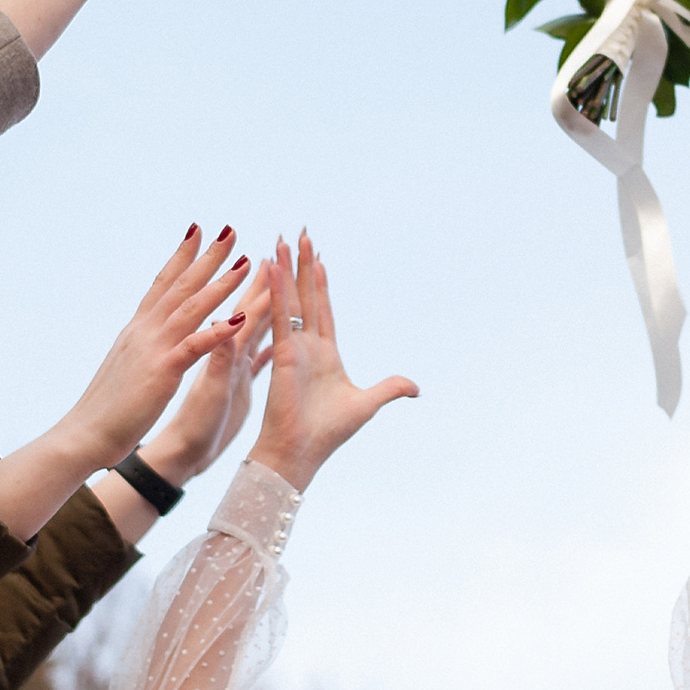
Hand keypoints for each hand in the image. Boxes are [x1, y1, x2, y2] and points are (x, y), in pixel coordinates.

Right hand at [56, 226, 255, 468]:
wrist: (83, 434)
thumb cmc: (104, 410)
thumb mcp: (125, 367)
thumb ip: (138, 348)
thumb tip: (140, 338)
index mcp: (137, 330)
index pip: (161, 284)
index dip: (181, 256)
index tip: (197, 230)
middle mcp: (144, 331)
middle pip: (180, 286)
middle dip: (207, 257)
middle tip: (231, 230)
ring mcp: (153, 349)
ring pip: (191, 308)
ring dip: (221, 284)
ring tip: (246, 262)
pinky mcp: (162, 373)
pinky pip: (194, 347)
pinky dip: (217, 332)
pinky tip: (239, 319)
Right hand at [246, 232, 417, 490]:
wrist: (300, 453)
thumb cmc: (327, 434)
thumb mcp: (367, 404)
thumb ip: (389, 389)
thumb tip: (415, 387)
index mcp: (326, 355)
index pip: (324, 311)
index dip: (322, 285)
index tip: (320, 260)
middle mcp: (308, 347)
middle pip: (307, 297)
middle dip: (304, 267)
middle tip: (300, 236)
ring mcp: (295, 347)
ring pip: (292, 300)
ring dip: (289, 270)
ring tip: (284, 241)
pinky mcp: (285, 353)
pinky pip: (283, 316)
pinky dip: (279, 291)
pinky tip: (274, 267)